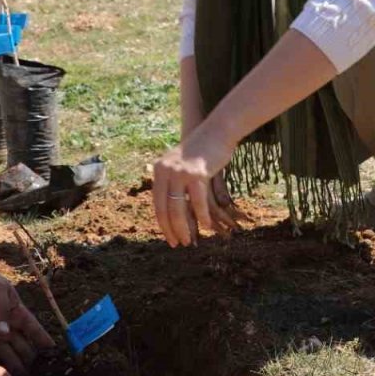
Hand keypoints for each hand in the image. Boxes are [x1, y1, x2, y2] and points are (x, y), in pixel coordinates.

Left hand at [0, 263, 53, 375]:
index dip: (42, 338)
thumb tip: (5, 333)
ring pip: (6, 354)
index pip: (32, 327)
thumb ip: (1, 311)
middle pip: (21, 346)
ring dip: (12, 366)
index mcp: (15, 311)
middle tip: (37, 375)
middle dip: (29, 359)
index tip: (53, 351)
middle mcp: (6, 326)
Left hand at [152, 122, 240, 247]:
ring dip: (185, 228)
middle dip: (172, 230)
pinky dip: (201, 216)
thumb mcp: (181, 164)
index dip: (163, 224)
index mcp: (159, 169)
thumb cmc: (202, 150)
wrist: (217, 131)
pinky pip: (197, 202)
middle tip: (179, 244)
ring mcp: (180, 172)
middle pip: (165, 209)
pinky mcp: (196, 174)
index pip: (157, 204)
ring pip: (179, 209)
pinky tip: (206, 226)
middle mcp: (165, 171)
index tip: (169, 238)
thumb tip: (175, 211)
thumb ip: (174, 183)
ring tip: (190, 240)